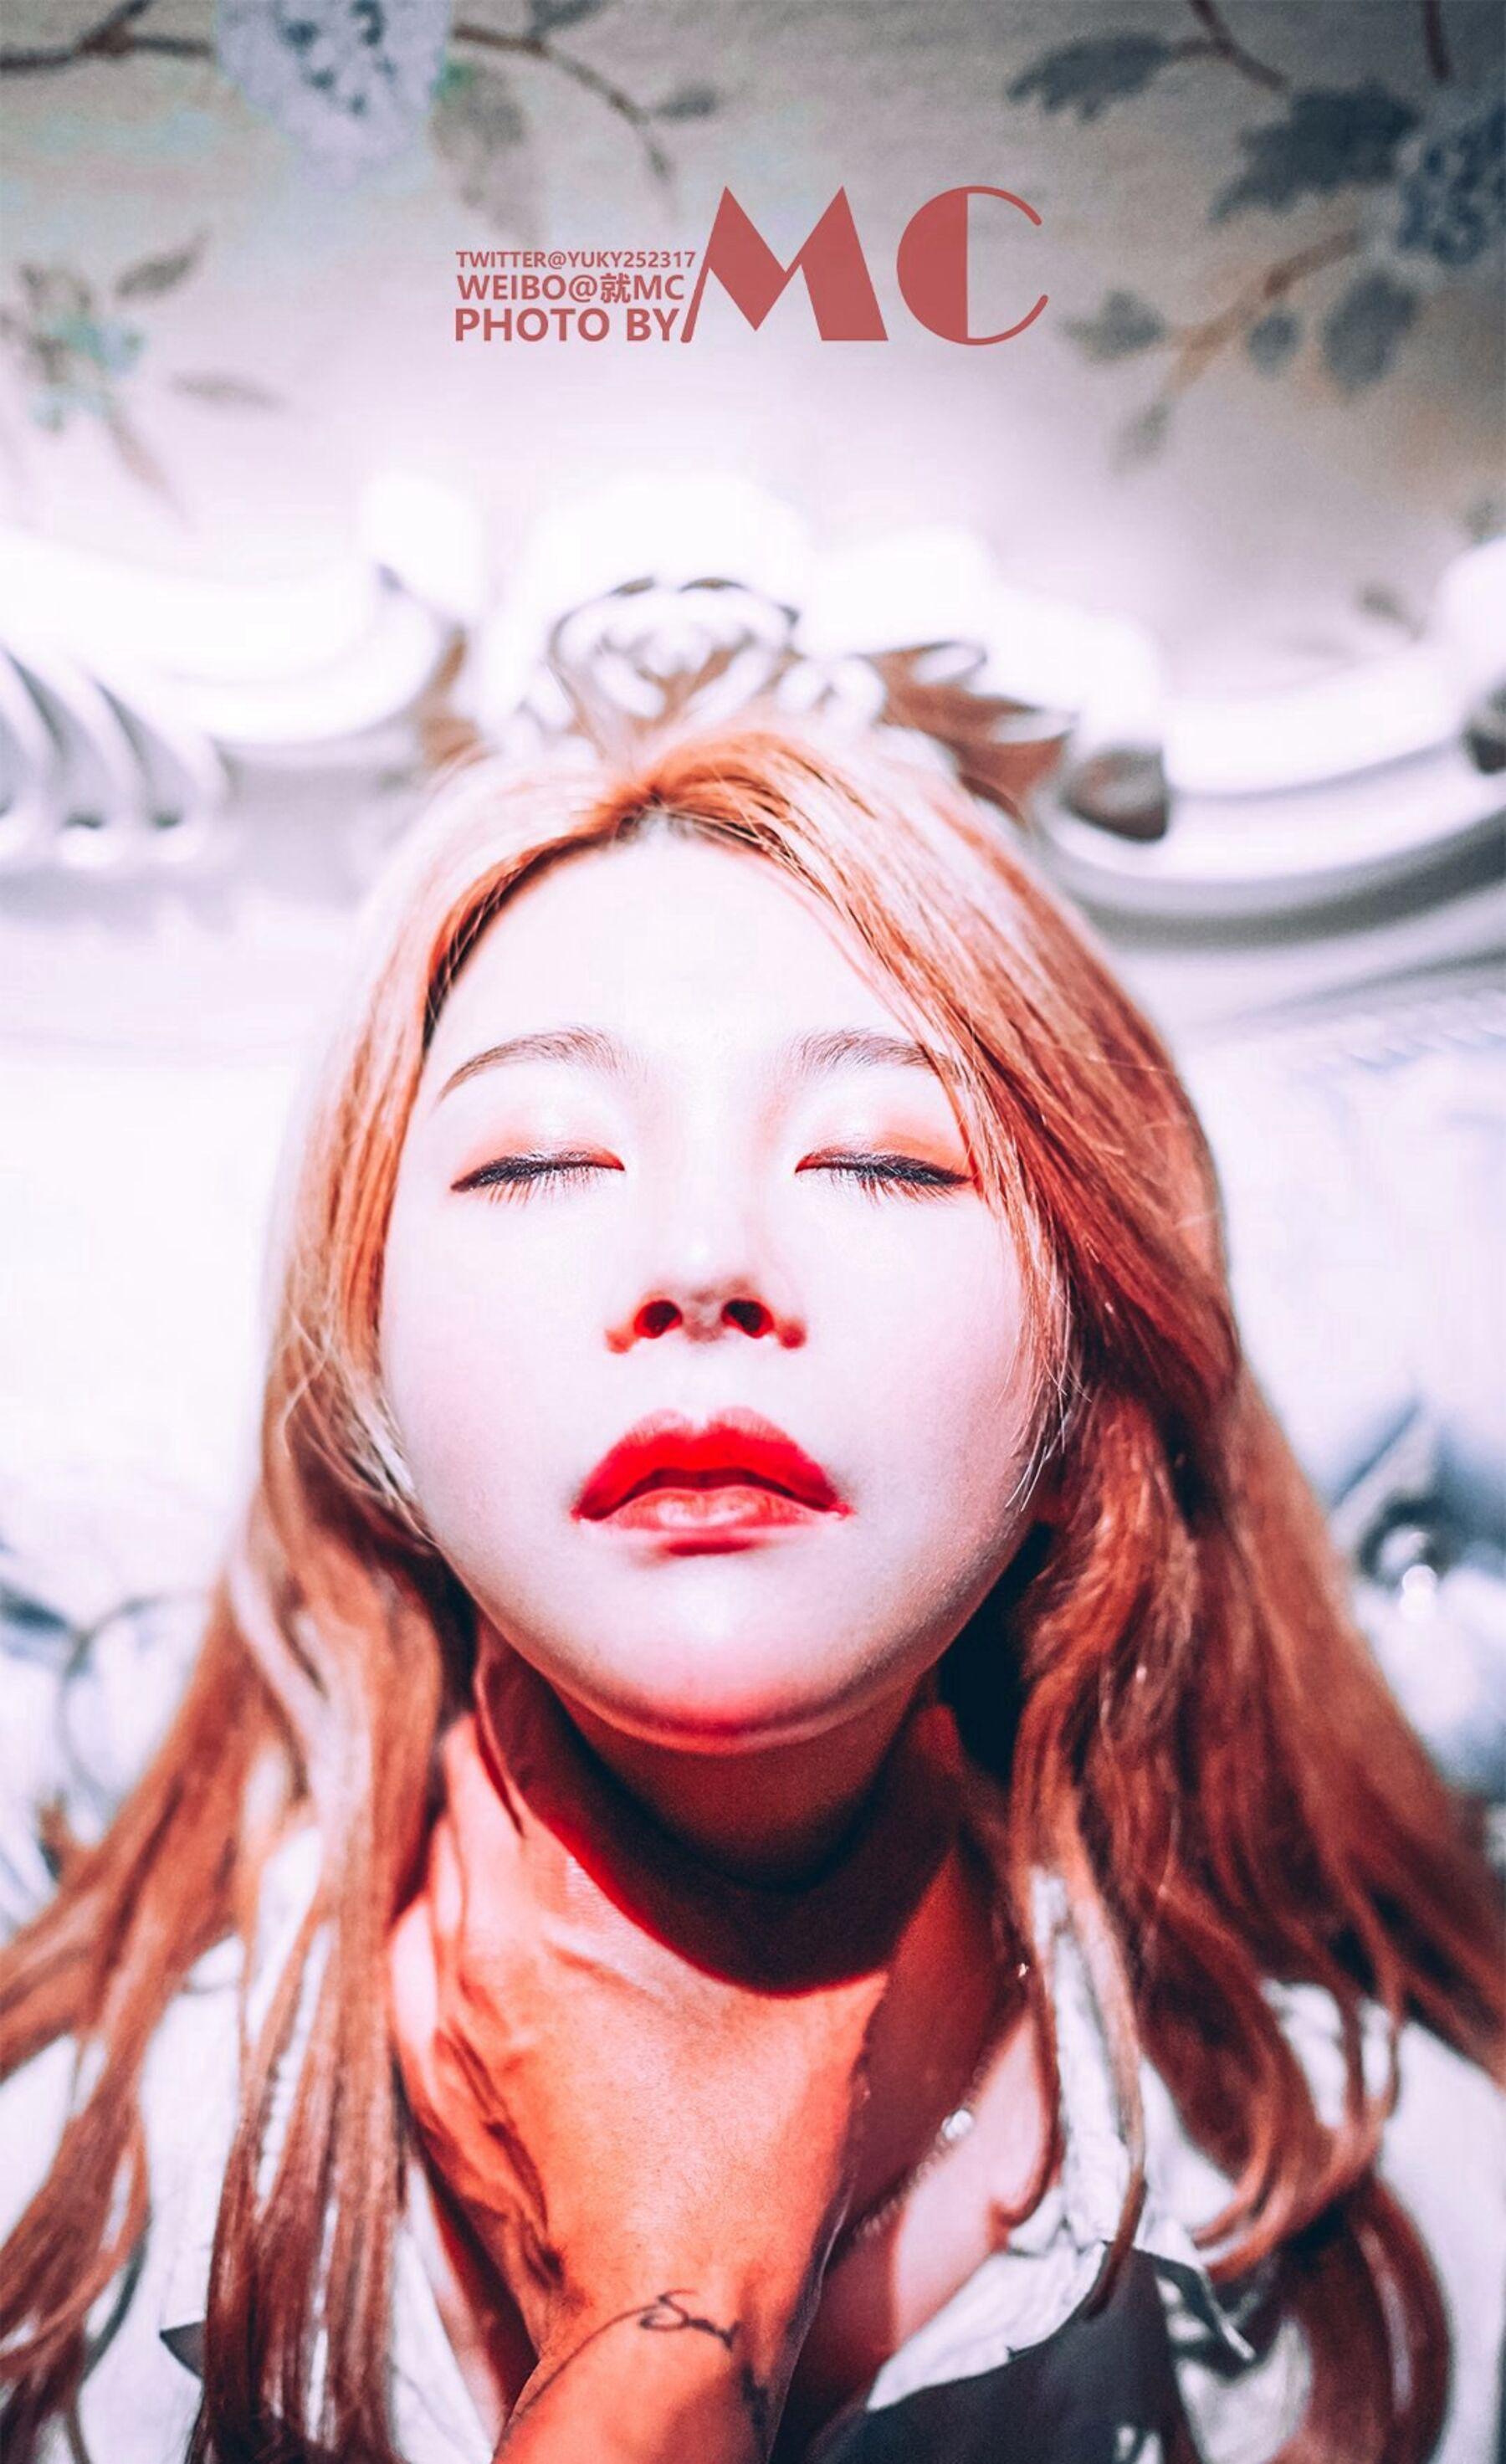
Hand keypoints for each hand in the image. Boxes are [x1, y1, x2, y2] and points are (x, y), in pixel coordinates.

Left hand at [387, 1651, 962, 2429]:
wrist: (662, 2313)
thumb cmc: (752, 2146)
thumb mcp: (844, 1975)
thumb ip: (896, 1837)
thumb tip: (934, 1728)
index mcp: (569, 1881)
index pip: (511, 1708)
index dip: (529, 1647)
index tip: (562, 1614)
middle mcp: (480, 1924)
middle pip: (464, 1763)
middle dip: (510, 1714)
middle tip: (570, 1693)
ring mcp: (434, 2001)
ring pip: (432, 1848)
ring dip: (480, 1805)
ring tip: (544, 1792)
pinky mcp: (420, 2069)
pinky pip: (406, 1939)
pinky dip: (447, 1898)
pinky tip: (496, 1907)